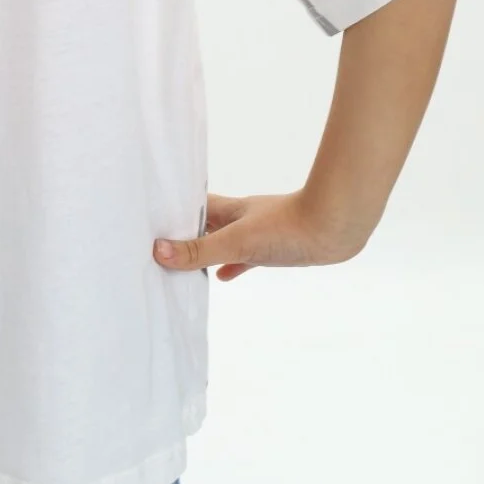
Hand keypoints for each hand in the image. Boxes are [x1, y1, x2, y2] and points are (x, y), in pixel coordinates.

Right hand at [153, 190, 362, 280]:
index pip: (192, 207)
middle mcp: (240, 218)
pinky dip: (232, 266)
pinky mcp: (274, 250)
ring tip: (183, 266)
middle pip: (205, 225)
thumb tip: (158, 252)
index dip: (171, 212)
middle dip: (184, 235)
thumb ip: (200, 250)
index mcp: (228, 210)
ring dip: (206, 252)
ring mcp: (257, 234)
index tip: (148, 222)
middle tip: (160, 250)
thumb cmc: (287, 228)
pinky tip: (224, 276)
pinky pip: (245, 258)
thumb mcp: (237, 242)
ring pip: (224, 242)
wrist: (335, 227)